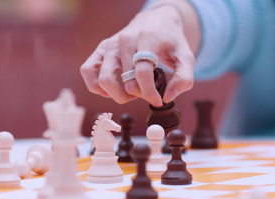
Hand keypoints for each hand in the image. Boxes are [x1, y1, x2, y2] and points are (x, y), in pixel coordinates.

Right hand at [80, 3, 197, 106]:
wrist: (156, 21)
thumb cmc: (171, 42)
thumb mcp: (186, 57)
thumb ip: (184, 79)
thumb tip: (167, 98)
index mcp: (147, 39)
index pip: (143, 72)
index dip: (150, 92)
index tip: (159, 101)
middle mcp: (124, 40)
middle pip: (125, 81)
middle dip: (138, 95)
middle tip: (147, 92)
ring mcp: (110, 45)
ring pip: (104, 80)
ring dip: (119, 95)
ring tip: (132, 92)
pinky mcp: (100, 49)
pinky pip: (88, 71)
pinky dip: (97, 86)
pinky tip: (112, 89)